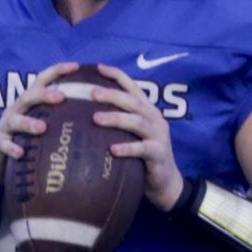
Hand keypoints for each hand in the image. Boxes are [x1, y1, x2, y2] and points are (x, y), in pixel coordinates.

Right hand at [0, 61, 78, 185]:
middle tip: (61, 97)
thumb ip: (59, 115)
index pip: (42, 80)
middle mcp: (16, 109)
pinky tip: (21, 152)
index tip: (76, 66)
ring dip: (28, 123)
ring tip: (42, 128)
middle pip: (28, 96)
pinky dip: (12, 147)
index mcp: (29, 102)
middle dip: (44, 95)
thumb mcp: (39, 121)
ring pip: (15, 120)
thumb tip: (96, 114)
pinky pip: (4, 144)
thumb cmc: (25, 136)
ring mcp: (5, 126)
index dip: (57, 71)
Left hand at [92, 64, 184, 210]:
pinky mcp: (159, 154)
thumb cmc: (142, 156)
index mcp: (147, 110)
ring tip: (95, 119)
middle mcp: (154, 119)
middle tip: (91, 93)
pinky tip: (112, 149)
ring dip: (116, 118)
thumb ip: (118, 121)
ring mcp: (158, 136)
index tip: (98, 68)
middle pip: (132, 101)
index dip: (116, 75)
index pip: (132, 87)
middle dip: (112, 95)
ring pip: (136, 122)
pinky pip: (142, 149)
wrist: (166, 184)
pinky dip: (127, 148)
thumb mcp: (132, 134)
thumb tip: (84, 111)